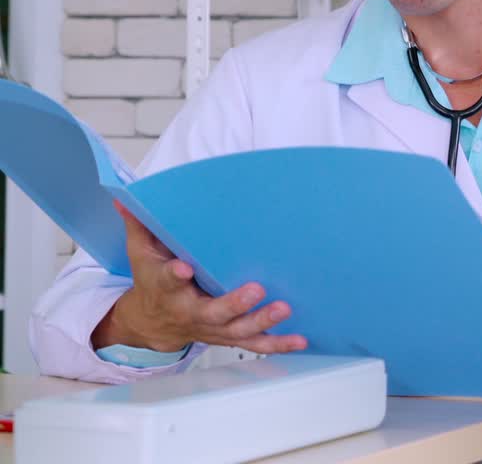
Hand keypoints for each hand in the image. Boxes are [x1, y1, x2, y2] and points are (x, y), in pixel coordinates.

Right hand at [90, 201, 307, 355]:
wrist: (152, 323)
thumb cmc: (152, 281)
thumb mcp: (141, 253)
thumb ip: (140, 225)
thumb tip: (124, 195)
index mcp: (167, 289)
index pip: (168, 281)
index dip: (175, 275)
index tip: (183, 268)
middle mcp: (191, 312)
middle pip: (213, 312)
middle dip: (234, 303)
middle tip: (256, 289)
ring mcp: (213, 328)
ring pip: (238, 331)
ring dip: (262, 322)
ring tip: (284, 309)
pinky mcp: (229, 336)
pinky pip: (254, 344)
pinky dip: (277, 344)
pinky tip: (300, 339)